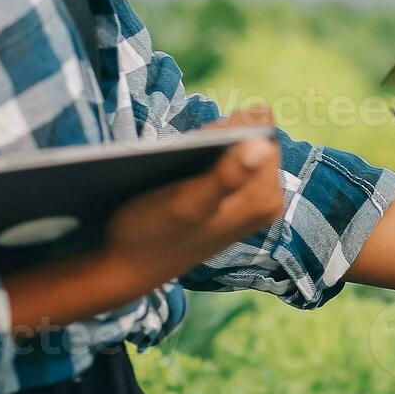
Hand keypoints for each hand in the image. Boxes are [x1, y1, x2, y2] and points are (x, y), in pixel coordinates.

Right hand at [103, 127, 282, 285]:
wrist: (128, 266)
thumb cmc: (152, 235)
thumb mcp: (187, 203)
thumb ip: (227, 175)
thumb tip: (263, 144)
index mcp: (265, 199)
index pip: (264, 135)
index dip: (231, 127)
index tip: (203, 138)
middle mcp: (267, 202)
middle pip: (252, 142)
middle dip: (222, 137)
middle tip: (188, 154)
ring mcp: (251, 203)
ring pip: (238, 151)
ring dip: (210, 147)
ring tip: (184, 164)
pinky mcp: (233, 203)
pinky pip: (228, 165)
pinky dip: (206, 159)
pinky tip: (184, 170)